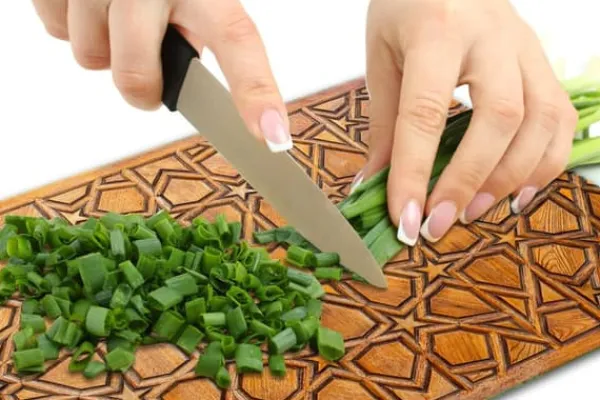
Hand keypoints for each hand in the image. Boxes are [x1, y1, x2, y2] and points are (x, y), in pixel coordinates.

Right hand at [32, 0, 291, 151]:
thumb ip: (203, 29)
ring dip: (103, 50)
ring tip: (115, 19)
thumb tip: (183, 82)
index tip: (272, 136)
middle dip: (140, 89)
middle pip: (136, 72)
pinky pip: (58, 30)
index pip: (236, 39)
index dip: (254, 92)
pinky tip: (92, 6)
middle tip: (147, 79)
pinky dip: (73, 26)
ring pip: (90, 55)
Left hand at [361, 0, 577, 244]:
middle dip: (469, 181)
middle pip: (499, 118)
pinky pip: (560, 118)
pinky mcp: (544, 62)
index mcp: (438, 30)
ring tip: (472, 212)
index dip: (414, 172)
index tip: (405, 219)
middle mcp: (493, 36)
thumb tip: (375, 184)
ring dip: (509, 178)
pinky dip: (543, 163)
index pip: (426, 111)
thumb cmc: (407, 5)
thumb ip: (384, 122)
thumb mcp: (382, 55)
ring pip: (542, 121)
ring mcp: (527, 48)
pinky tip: (515, 193)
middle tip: (439, 223)